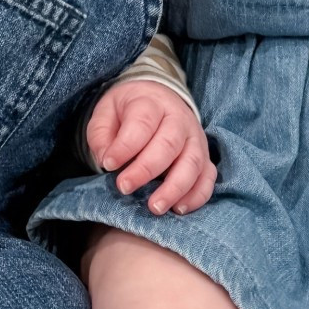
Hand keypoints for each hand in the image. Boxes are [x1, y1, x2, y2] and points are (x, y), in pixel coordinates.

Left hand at [86, 81, 215, 215]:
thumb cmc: (128, 112)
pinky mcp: (205, 157)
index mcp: (152, 103)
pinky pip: (207, 177)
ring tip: (154, 208)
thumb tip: (106, 160)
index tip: (108, 164)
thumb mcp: (106, 114)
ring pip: (192, 163)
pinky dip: (197, 195)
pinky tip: (179, 209)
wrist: (159, 99)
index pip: (142, 124)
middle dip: (146, 170)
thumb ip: (101, 135)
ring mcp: (196, 139)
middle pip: (169, 144)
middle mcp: (179, 119)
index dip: (125, 146)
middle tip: (124, 188)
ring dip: (174, 188)